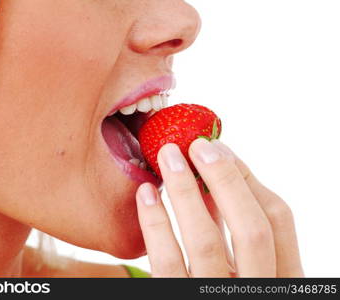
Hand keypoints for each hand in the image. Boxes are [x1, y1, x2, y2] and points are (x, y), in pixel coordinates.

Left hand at [136, 139, 303, 276]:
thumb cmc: (228, 291)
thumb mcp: (249, 271)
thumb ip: (236, 234)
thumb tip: (215, 182)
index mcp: (283, 280)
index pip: (279, 221)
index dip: (248, 178)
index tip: (221, 150)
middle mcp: (256, 292)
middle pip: (251, 227)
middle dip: (224, 178)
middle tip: (196, 144)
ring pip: (206, 241)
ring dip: (185, 192)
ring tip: (167, 157)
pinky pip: (165, 263)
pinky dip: (154, 223)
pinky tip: (145, 194)